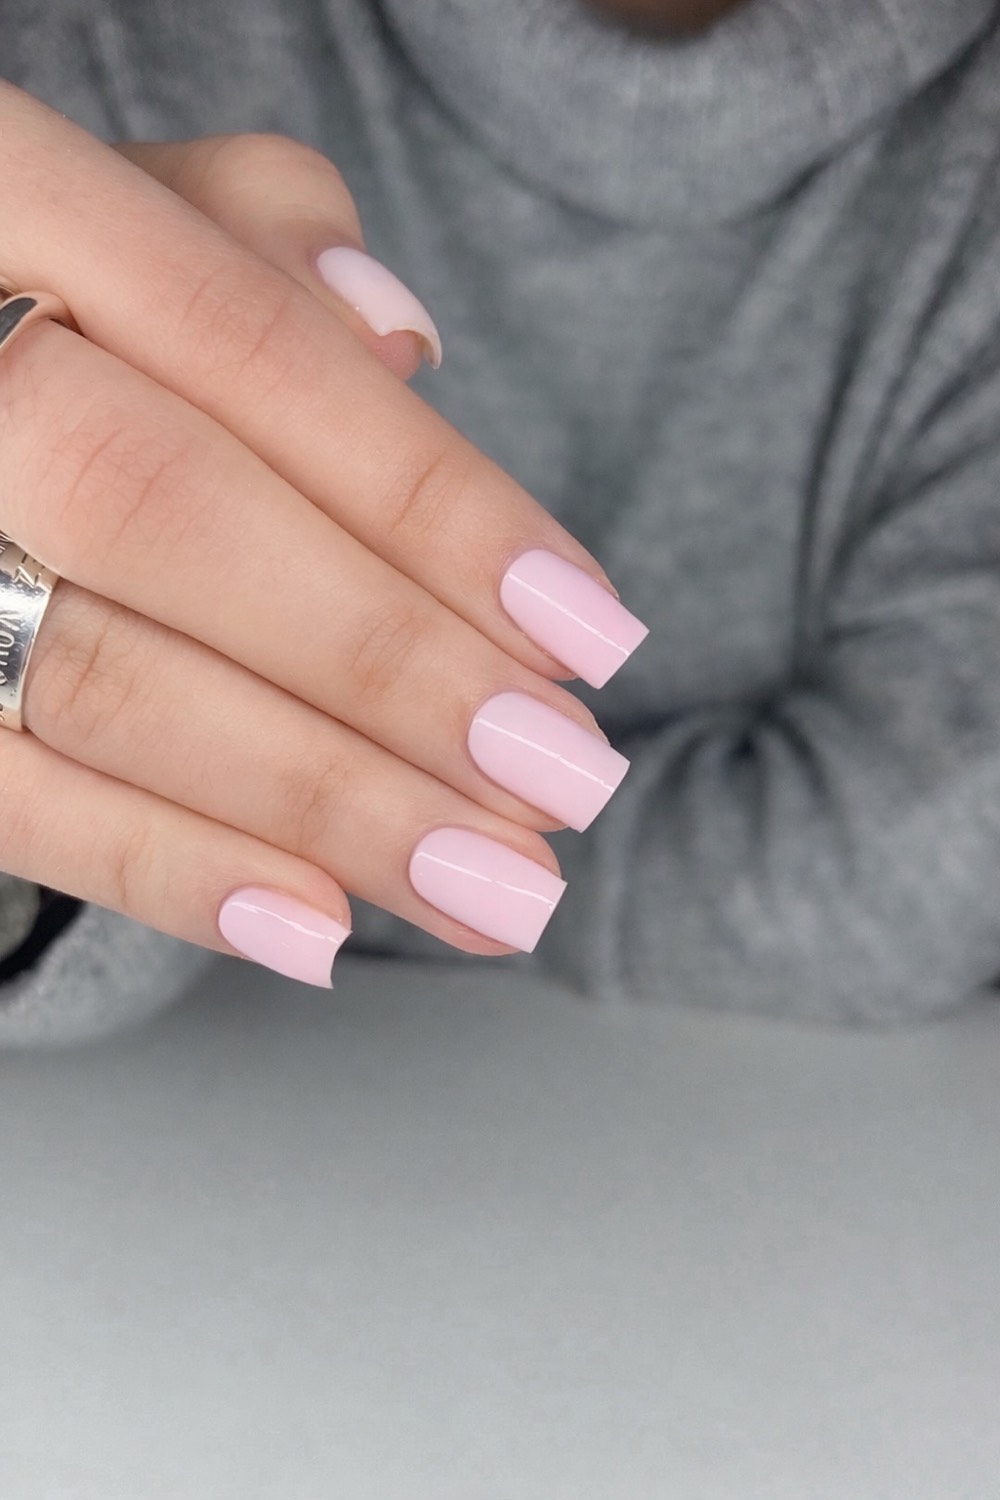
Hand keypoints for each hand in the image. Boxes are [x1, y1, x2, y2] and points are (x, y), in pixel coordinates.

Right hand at [0, 89, 644, 984]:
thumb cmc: (60, 307)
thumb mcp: (143, 218)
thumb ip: (260, 247)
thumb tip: (396, 343)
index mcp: (7, 204)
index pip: (251, 348)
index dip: (433, 499)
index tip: (588, 629)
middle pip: (173, 514)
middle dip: (390, 661)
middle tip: (563, 776)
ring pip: (100, 679)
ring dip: (321, 799)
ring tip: (491, 882)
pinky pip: (8, 797)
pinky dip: (166, 869)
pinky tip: (320, 927)